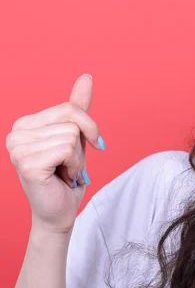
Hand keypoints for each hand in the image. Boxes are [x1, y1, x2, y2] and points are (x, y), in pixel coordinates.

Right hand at [5, 74, 105, 234]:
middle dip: (81, 145)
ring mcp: (17, 149)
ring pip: (72, 136)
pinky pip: (68, 149)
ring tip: (64, 172)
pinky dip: (74, 166)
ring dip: (78, 158)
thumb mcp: (76, 136)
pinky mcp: (27, 165)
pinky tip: (62, 177)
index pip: (69, 108)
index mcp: (25, 124)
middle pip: (72, 120)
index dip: (87, 127)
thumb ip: (78, 108)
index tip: (82, 147)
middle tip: (69, 164)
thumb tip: (86, 76)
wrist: (60, 211)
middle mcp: (15, 134)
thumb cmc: (66, 174)